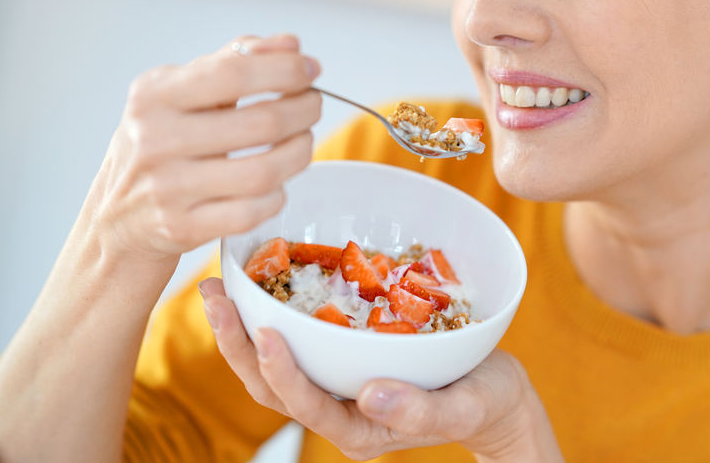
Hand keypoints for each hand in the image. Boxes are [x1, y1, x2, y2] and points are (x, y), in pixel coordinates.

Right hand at [77, 34, 321, 264]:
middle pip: (261, 123)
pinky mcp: (182, 228)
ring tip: (302, 142)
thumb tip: (290, 44)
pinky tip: (275, 184)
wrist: (115, 217)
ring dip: (299, 154)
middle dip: (304, 111)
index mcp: (155, 96)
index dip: (285, 70)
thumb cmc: (159, 142)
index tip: (311, 70)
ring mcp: (167, 189)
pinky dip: (276, 196)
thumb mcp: (180, 92)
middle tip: (312, 106)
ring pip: (263, 173)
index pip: (235, 72)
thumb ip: (234, 61)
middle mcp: (155, 140)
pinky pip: (252, 212)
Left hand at [199, 278, 562, 461]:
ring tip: (218, 284)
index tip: (264, 331)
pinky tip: (264, 280)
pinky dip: (275, 313)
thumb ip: (419, 408)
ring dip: (242, 327)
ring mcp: (338, 386)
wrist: (496, 397)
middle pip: (271, 385)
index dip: (280, 370)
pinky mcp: (346, 361)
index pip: (304, 402)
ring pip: (276, 363)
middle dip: (237, 343)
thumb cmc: (485, 403)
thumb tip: (371, 393)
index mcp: (359, 428)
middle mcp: (339, 409)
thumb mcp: (464, 407)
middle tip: (213, 294)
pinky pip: (301, 342)